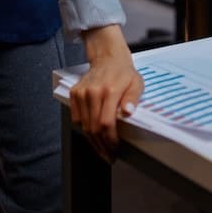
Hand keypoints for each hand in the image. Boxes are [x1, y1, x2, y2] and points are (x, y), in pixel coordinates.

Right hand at [69, 24, 142, 162]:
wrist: (108, 57)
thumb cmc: (123, 72)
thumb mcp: (137, 83)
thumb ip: (133, 98)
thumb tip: (128, 111)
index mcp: (110, 90)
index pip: (105, 123)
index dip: (109, 140)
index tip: (115, 148)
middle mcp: (93, 92)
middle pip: (93, 128)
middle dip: (101, 146)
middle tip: (109, 155)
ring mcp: (82, 93)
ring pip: (84, 126)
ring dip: (93, 141)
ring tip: (102, 149)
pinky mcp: (74, 93)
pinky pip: (76, 118)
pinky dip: (84, 129)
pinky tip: (93, 135)